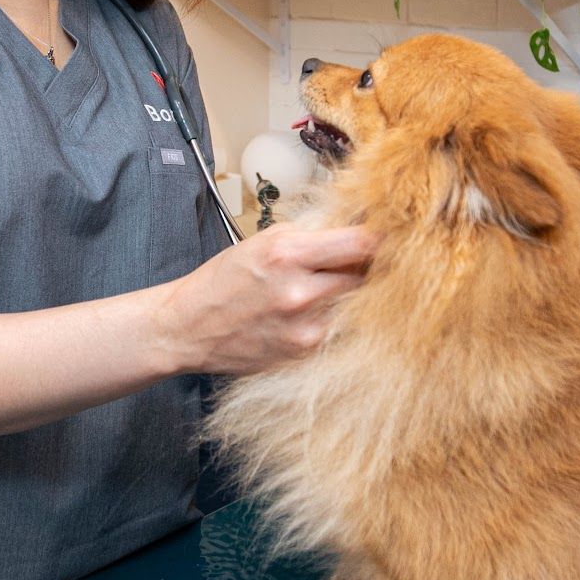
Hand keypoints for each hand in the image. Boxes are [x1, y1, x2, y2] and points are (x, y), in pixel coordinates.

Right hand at [155, 223, 378, 375]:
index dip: (381, 238)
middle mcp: (300, 293)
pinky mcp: (304, 352)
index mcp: (287, 254)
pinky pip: (337, 329)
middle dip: (369, 266)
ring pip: (355, 304)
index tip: (391, 235)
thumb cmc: (224, 280)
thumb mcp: (263, 242)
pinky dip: (335, 318)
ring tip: (335, 287)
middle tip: (371, 261)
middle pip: (366, 276)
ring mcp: (305, 328)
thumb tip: (355, 227)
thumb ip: (310, 235)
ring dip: (353, 294)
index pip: (360, 243)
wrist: (188, 327)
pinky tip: (317, 312)